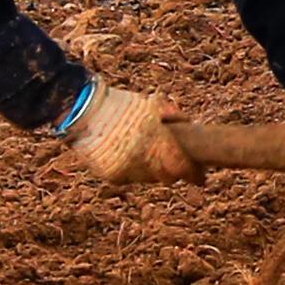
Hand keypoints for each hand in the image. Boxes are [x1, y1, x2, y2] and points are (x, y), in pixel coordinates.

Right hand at [61, 81, 194, 185]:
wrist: (82, 110)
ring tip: (151, 155)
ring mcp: (126, 170)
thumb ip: (174, 119)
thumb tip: (193, 130)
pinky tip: (131, 157)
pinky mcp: (112, 175)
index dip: (194, 173)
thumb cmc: (122, 105)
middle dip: (175, 171)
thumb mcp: (153, 106)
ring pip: (149, 178)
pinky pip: (130, 178)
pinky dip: (134, 170)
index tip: (202, 177)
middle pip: (168, 176)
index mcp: (157, 141)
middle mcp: (142, 160)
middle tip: (182, 166)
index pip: (182, 167)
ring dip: (154, 171)